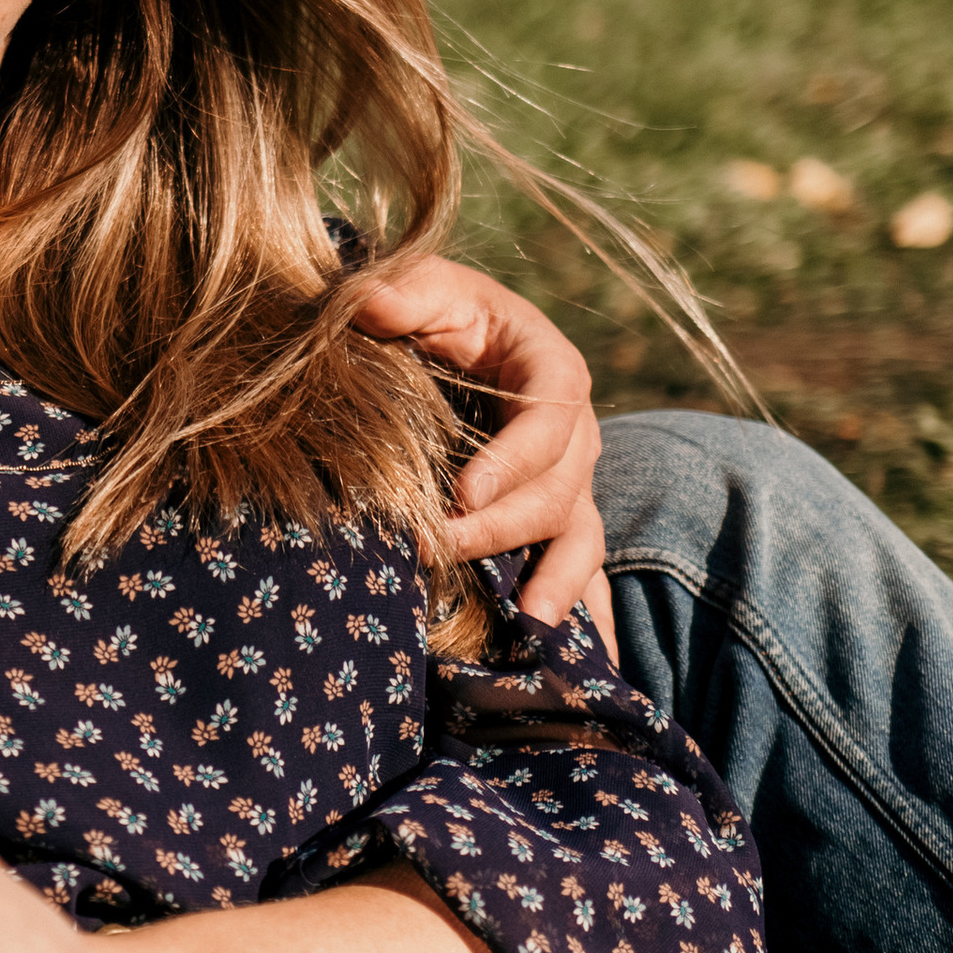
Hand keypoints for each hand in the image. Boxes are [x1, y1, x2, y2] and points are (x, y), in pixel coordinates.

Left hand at [352, 255, 613, 648]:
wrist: (439, 345)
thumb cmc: (432, 310)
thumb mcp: (423, 286)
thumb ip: (401, 289)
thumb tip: (370, 302)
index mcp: (551, 372)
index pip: (551, 419)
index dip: (514, 460)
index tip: (463, 492)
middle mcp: (572, 437)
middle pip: (560, 491)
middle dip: (502, 528)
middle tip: (436, 551)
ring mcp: (566, 487)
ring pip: (579, 540)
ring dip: (558, 584)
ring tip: (530, 626)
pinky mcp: (549, 526)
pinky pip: (578, 575)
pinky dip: (582, 618)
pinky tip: (579, 666)